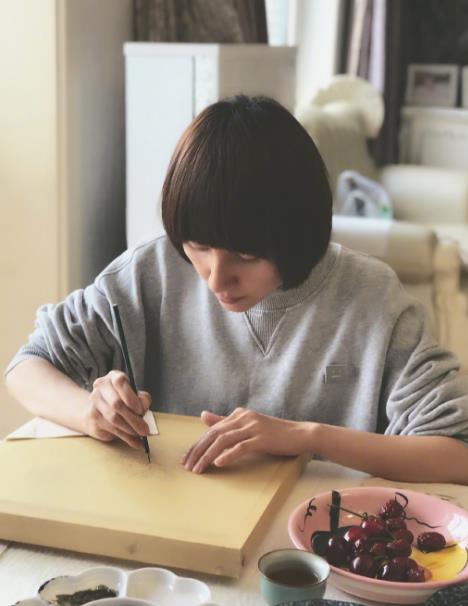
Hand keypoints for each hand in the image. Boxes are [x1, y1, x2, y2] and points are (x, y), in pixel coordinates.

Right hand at [84, 370, 150, 448]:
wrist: (100, 409)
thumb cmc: (124, 400)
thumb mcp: (136, 397)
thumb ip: (142, 400)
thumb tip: (143, 409)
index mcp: (113, 377)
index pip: (120, 382)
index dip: (131, 397)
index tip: (140, 410)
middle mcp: (101, 386)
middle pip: (116, 403)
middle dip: (133, 419)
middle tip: (145, 430)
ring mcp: (94, 401)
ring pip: (113, 418)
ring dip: (129, 429)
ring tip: (140, 435)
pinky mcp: (92, 416)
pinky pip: (111, 429)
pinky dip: (126, 437)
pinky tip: (135, 442)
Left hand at [181, 407, 313, 472]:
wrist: (300, 434)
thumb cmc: (274, 433)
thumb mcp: (248, 426)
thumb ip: (225, 422)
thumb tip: (203, 415)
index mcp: (239, 414)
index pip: (211, 429)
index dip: (197, 444)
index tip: (186, 459)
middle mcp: (244, 418)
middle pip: (214, 434)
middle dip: (198, 451)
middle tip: (187, 466)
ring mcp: (253, 427)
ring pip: (224, 440)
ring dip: (208, 456)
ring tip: (198, 469)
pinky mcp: (262, 438)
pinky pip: (241, 447)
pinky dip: (228, 455)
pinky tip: (218, 463)